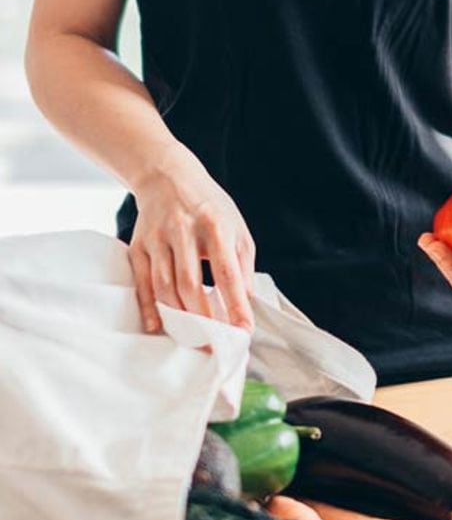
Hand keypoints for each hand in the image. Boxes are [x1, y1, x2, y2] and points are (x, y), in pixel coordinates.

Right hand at [128, 148, 255, 334]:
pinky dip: (149, 307)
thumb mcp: (236, 226)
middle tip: (216, 343)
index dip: (236, 304)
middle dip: (204, 319)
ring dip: (179, 317)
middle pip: (191, 285)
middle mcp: (184, 231)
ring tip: (194, 339)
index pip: (227, 272)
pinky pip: (141, 283)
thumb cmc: (210, 206)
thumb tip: (246, 302)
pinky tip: (158, 326)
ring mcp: (157, 239)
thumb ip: (242, 263)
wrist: (167, 175)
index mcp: (215, 224)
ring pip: (165, 287)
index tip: (244, 331)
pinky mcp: (138, 246)